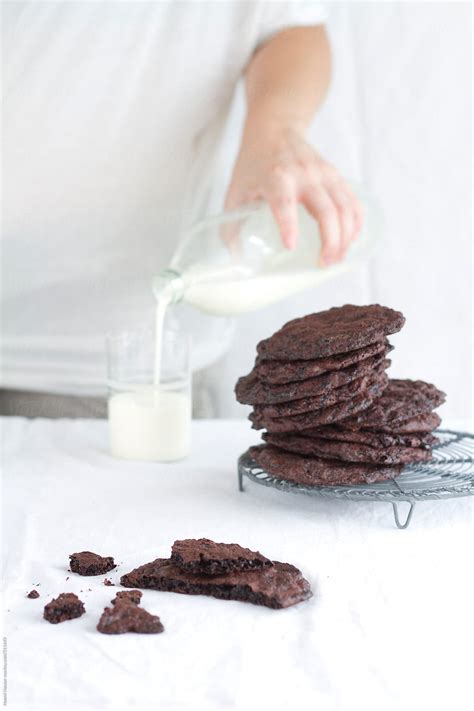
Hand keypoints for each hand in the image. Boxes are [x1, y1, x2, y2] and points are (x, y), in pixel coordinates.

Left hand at [225, 122, 362, 264]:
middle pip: (325, 210)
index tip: (290, 246)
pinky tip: (351, 239)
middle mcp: (303, 174)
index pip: (284, 202)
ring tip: (337, 258)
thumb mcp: (235, 191)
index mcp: (275, 177)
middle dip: (330, 240)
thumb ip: (231, 225)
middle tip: (324, 264)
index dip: (289, 225)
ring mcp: (323, 173)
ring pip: (344, 207)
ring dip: (345, 237)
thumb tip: (234, 259)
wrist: (275, 129)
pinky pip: (352, 201)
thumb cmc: (253, 164)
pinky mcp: (335, 174)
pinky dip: (355, 222)